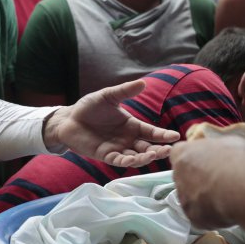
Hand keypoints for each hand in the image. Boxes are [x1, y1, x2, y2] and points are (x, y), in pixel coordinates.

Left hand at [44, 79, 179, 167]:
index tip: (175, 136)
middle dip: (159, 150)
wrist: (69, 118)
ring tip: (153, 154)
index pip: (151, 132)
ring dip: (145, 157)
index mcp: (132, 125)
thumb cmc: (89, 107)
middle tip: (168, 150)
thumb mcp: (108, 96)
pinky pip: (118, 160)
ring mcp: (117, 148)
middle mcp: (128, 139)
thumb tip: (143, 83)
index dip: (163, 135)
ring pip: (136, 156)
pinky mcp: (105, 155)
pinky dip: (127, 160)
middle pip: (147, 147)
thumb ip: (125, 91)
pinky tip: (133, 159)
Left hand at [171, 138, 244, 229]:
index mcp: (183, 154)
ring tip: (227, 196)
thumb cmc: (236, 161)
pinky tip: (226, 208)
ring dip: (205, 199)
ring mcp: (184, 199)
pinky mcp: (193, 217)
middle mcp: (178, 176)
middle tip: (219, 181)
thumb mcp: (229, 142)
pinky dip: (212, 214)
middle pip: (185, 178)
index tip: (206, 162)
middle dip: (199, 180)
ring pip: (192, 199)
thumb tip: (223, 151)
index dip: (194, 159)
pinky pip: (201, 216)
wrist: (240, 187)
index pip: (180, 154)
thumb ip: (217, 148)